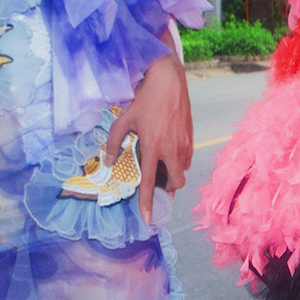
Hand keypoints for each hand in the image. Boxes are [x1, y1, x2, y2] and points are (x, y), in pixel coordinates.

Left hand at [108, 52, 192, 222]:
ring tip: (161, 163)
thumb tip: (109, 162)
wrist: (168, 82)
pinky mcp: (191, 137)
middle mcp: (172, 149)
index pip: (149, 182)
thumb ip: (114, 144)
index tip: (149, 217)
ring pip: (183, 171)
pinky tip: (169, 150)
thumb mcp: (123, 120)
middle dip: (168, 187)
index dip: (148, 202)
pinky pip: (187, 158)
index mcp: (153, 147)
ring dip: (173, 173)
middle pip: (176, 183)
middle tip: (157, 182)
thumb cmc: (144, 100)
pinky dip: (179, 161)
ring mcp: (184, 144)